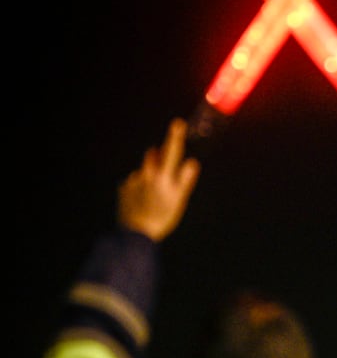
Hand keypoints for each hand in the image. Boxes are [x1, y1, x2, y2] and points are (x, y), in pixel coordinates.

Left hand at [118, 118, 200, 241]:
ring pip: (144, 169)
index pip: (171, 151)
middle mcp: (146, 174)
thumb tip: (192, 163)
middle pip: (154, 155)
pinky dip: (139, 186)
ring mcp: (133, 180)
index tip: (178, 123)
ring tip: (153, 196)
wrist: (135, 234)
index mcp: (162, 176)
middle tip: (166, 174)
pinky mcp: (123, 187)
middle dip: (160, 158)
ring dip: (149, 174)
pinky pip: (134, 181)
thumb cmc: (162, 217)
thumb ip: (185, 179)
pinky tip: (142, 201)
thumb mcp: (179, 200)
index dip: (175, 136)